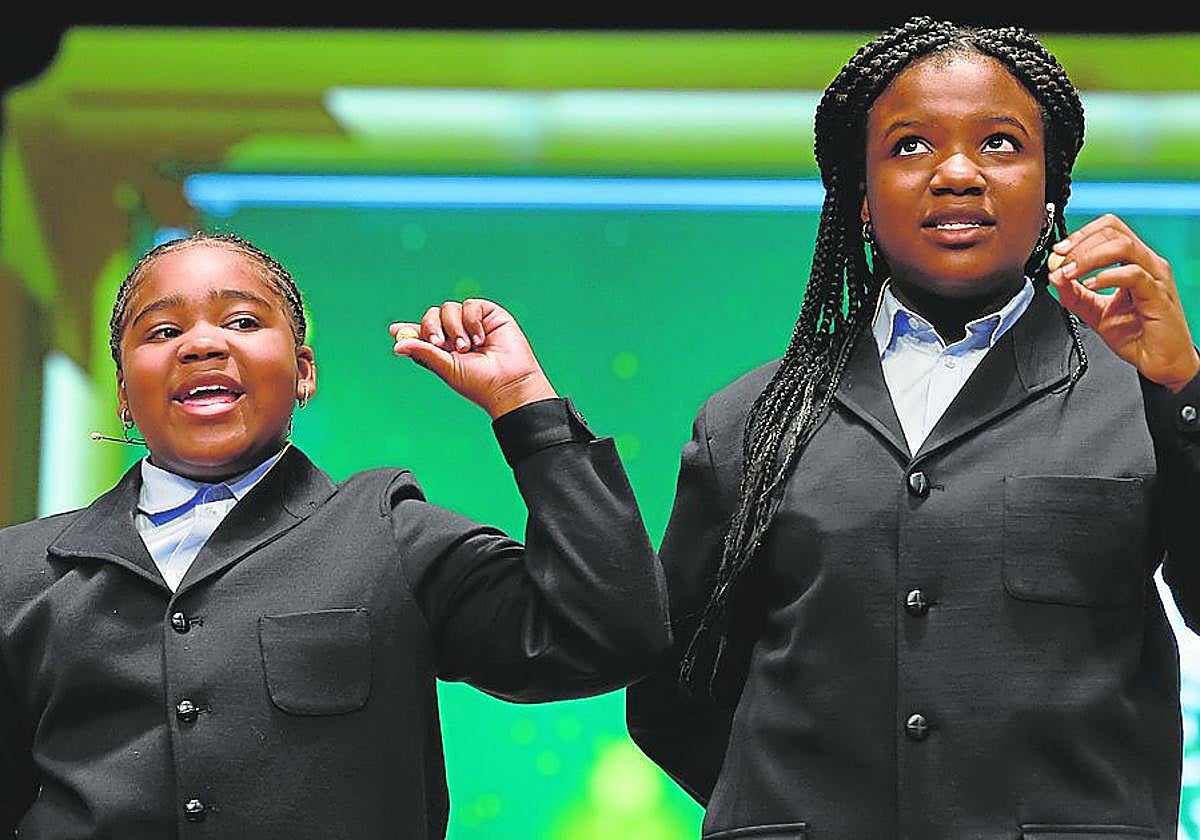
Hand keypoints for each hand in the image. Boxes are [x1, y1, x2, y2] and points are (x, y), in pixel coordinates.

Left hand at [389, 299, 556, 418]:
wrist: (509, 383)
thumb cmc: (479, 382)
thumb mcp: (446, 367)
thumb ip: (423, 352)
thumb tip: (396, 345)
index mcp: (443, 349)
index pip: (421, 333)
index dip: (408, 330)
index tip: (394, 331)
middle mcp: (455, 334)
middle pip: (431, 316)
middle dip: (431, 328)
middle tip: (439, 344)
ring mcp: (471, 323)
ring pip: (448, 308)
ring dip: (453, 327)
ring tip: (466, 347)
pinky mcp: (488, 314)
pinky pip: (470, 305)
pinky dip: (471, 321)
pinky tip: (480, 339)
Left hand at [1049, 213, 1199, 391]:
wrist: (1159, 361)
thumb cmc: (1136, 334)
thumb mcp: (1095, 312)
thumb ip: (1074, 295)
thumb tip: (1054, 276)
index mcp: (1135, 262)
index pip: (1110, 229)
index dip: (1081, 234)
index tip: (1059, 250)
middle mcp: (1148, 264)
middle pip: (1114, 232)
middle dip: (1080, 243)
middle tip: (1061, 261)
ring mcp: (1155, 277)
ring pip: (1123, 246)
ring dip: (1089, 257)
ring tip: (1070, 273)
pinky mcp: (1158, 295)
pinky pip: (1133, 275)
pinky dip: (1107, 277)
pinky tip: (1091, 285)